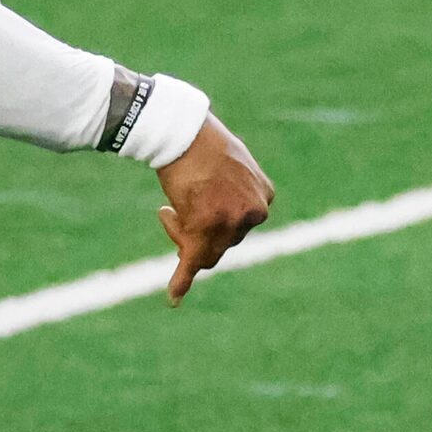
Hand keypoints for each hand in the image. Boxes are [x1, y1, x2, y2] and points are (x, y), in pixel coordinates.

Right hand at [153, 117, 274, 305]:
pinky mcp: (201, 230)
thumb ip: (237, 194)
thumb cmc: (205, 145)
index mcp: (263, 200)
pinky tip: (173, 298)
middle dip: (197, 231)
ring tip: (168, 209)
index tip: (197, 205)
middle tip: (173, 209)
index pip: (240, 228)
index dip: (216, 222)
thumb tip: (224, 217)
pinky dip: (181, 281)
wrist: (185, 132)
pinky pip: (190, 263)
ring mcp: (228, 224)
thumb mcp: (235, 168)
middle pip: (222, 243)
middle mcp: (251, 215)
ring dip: (182, 237)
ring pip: (203, 252)